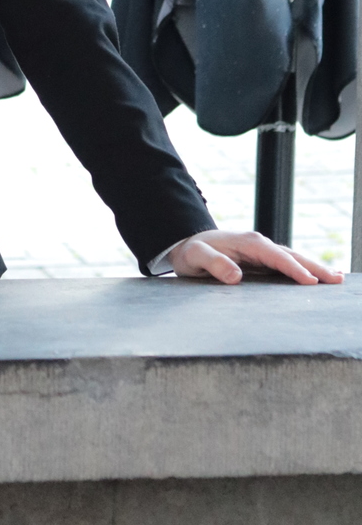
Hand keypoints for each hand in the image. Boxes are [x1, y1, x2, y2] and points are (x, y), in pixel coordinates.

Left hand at [169, 229, 342, 284]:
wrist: (187, 246)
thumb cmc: (192, 252)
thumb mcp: (196, 257)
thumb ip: (213, 263)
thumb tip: (236, 276)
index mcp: (247, 242)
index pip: (275, 257)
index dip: (293, 269)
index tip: (311, 282)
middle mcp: (259, 244)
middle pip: (291, 256)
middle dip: (314, 267)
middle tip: (337, 280)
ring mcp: (263, 251)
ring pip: (293, 259)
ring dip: (315, 268)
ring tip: (337, 279)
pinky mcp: (263, 259)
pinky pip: (287, 264)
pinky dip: (304, 269)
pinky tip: (318, 278)